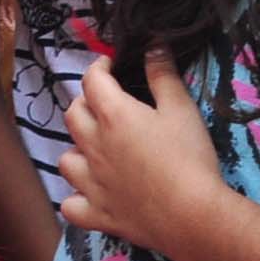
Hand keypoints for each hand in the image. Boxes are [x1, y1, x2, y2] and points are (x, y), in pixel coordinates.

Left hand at [58, 50, 231, 260]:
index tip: (111, 66)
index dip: (99, 68)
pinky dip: (76, 199)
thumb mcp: (181, 108)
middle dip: (86, 103)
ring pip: (66, 160)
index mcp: (113, 116)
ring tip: (97, 149)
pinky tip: (89, 195)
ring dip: (78, 149)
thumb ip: (163, 74)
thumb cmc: (189, 158)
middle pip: (73, 115)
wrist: (193, 216)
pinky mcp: (98, 215)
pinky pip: (71, 206)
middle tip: (106, 104)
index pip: (92, 81)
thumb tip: (152, 45)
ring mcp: (91, 184)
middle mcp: (94, 147)